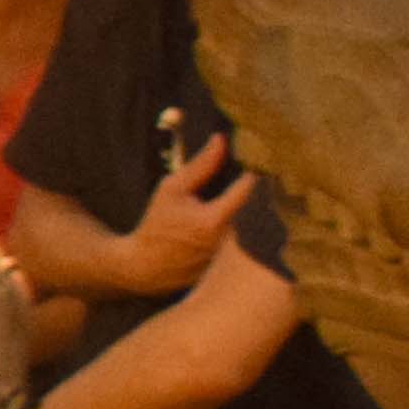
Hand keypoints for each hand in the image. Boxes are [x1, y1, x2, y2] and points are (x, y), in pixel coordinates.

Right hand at [115, 137, 251, 295]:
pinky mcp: (236, 268)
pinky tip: (243, 228)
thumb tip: (221, 140)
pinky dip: (251, 233)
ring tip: (252, 203)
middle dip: (260, 193)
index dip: (255, 171)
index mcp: (215, 219)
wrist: (148, 267)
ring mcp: (234, 257)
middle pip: (260, 209)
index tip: (257, 160)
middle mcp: (229, 241)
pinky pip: (253, 245)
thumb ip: (200, 166)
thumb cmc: (158, 225)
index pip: (250, 188)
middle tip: (260, 178)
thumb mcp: (172, 189)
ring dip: (257, 213)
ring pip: (259, 228)